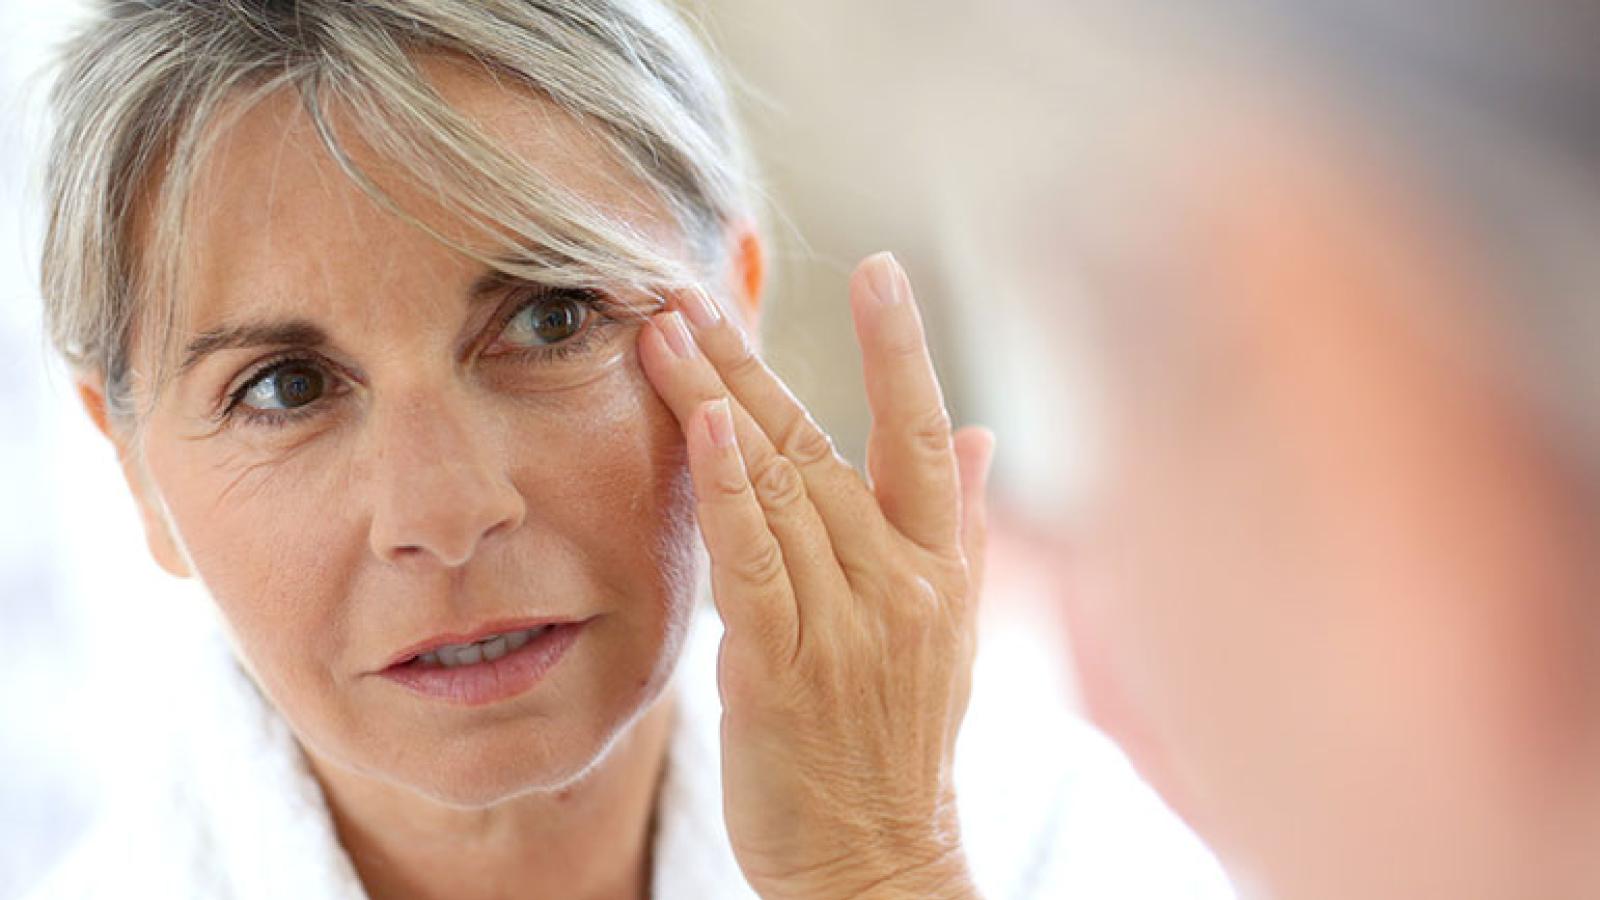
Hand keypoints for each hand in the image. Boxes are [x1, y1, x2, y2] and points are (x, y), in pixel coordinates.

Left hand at [637, 252, 993, 899]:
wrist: (880, 862)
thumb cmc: (902, 745)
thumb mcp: (950, 632)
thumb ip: (956, 525)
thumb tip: (978, 434)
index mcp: (936, 568)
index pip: (920, 434)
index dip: (901, 348)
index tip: (881, 268)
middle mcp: (898, 583)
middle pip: (820, 445)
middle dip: (753, 360)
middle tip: (695, 292)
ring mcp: (844, 624)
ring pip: (777, 487)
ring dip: (717, 400)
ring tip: (665, 332)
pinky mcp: (783, 668)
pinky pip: (756, 562)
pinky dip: (728, 490)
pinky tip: (703, 427)